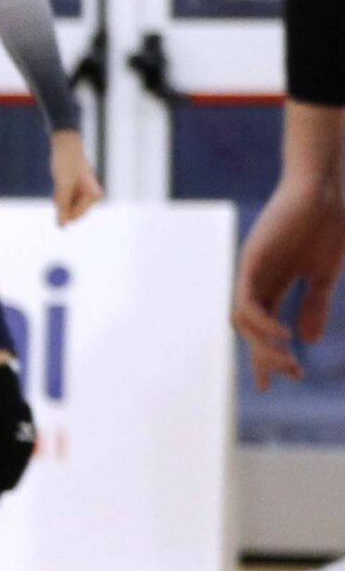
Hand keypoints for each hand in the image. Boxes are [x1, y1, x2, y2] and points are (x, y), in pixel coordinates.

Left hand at [49, 130, 102, 225]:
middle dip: (60, 202)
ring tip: (62, 179)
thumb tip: (62, 226)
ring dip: (59, 197)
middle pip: (70, 211)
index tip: (60, 191)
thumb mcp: (62, 186)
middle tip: (61, 183)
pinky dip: (59, 193)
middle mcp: (93, 195)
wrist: (65, 144)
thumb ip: (62, 206)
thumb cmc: (65, 163)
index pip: (74, 215)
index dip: (61, 210)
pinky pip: (65, 198)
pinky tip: (61, 180)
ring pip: (66, 205)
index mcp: (94, 195)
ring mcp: (86, 192)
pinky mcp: (79, 189)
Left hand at [233, 168, 344, 389]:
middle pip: (251, 328)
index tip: (278, 382)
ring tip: (286, 359)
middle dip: (266, 355)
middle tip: (288, 374)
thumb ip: (314, 304)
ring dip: (263, 344)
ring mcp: (251, 271)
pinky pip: (247, 300)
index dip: (268, 354)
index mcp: (274, 284)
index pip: (264, 326)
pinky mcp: (251, 261)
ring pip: (244, 320)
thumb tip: (309, 340)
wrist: (325, 188)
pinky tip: (283, 335)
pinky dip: (261, 321)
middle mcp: (257, 280)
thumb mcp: (322, 274)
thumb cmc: (326, 224)